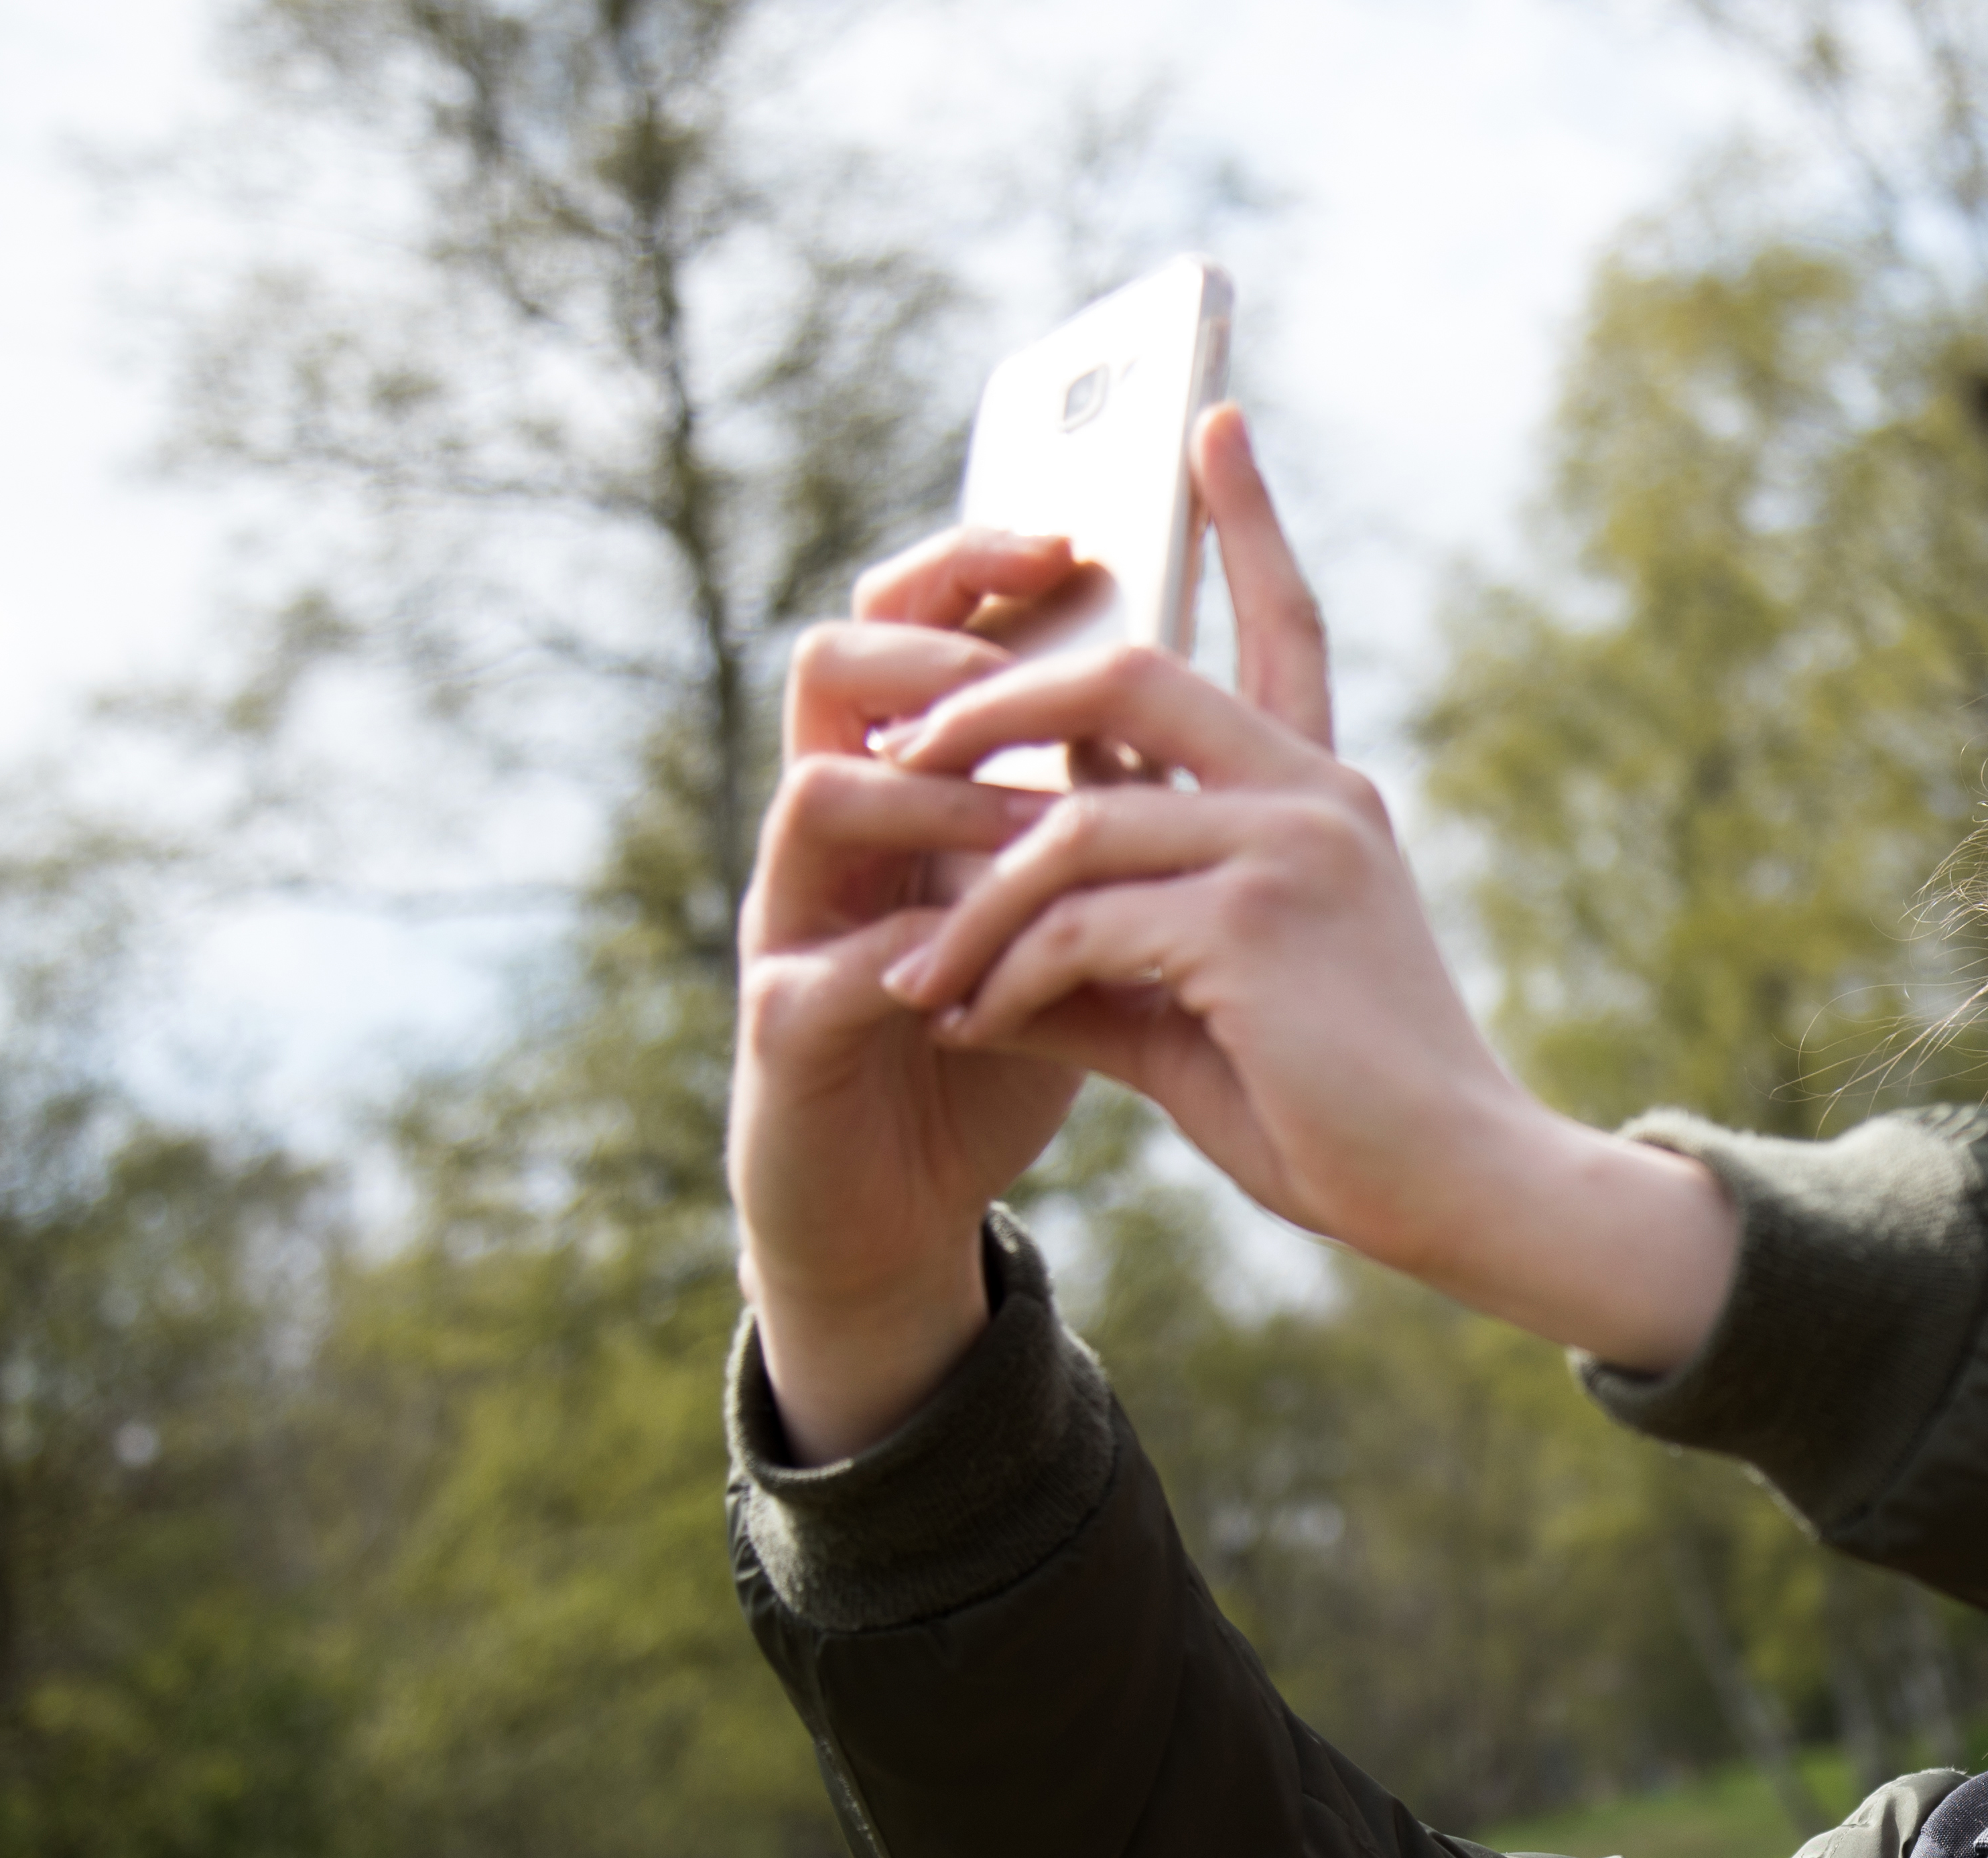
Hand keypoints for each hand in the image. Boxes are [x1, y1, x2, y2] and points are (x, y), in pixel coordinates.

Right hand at [729, 522, 1108, 1459]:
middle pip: (842, 665)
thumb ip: (1113, 807)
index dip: (981, 565)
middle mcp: (841, 828)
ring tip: (1033, 829)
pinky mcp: (784, 1027)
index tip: (1079, 533)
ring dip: (934, 802)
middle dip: (936, 644)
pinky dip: (897, 960)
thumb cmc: (1005, 1033)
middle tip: (1035, 655)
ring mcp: (797, 918)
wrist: (912, 1194)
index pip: (923, 627)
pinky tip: (972, 972)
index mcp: (915, 782)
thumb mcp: (1077, 903)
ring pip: (816, 792)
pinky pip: (814, 968)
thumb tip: (1203, 691)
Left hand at [865, 406, 1736, 1368]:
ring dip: (972, 904)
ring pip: (1072, 820)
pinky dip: (1006, 972)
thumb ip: (1105, 944)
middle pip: (1127, 675)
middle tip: (898, 759)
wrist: (1460, 1192)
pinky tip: (974, 1023)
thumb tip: (975, 933)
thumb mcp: (1206, 1008)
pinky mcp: (1252, 922)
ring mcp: (1289, 847)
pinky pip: (1078, 918)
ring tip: (921, 979)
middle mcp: (1316, 796)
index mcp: (1324, 798)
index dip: (1245, 519)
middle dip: (993, 705)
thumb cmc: (1343, 1115)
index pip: (1283, 626)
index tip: (1208, 421)